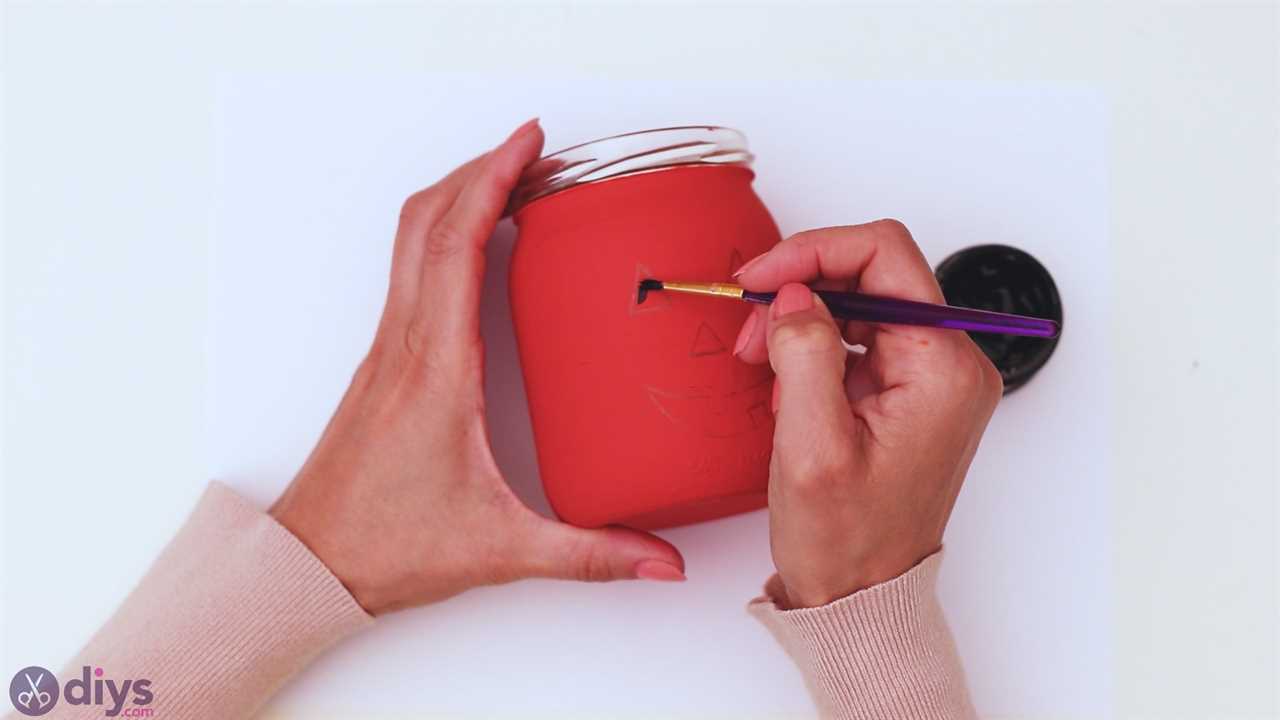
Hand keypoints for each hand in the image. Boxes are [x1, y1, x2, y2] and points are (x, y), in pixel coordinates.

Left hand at [270, 119, 685, 615]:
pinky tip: (477, 249)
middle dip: (481, 169)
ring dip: (456, 196)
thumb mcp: (500, 549)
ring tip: (510, 181)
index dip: (491, 181)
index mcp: (436, 368)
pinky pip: (409, 271)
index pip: (456, 246)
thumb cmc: (384, 546)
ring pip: (410, 240)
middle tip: (535, 149)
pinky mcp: (386, 363)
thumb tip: (661, 562)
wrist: (308, 564)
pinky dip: (442, 235)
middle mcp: (405, 343)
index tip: (528, 143)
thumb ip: (589, 554)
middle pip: (428, 221)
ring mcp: (389, 348)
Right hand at [732, 220, 1001, 607]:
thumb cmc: (846, 542)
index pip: (884, 255)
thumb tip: (797, 296)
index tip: (760, 280)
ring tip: (762, 362)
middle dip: (802, 289)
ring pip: (861, 303)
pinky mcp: (909, 394)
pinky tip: (787, 385)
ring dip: (803, 320)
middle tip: (751, 328)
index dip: (812, 252)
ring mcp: (932, 379)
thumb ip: (806, 356)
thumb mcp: (811, 448)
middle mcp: (950, 365)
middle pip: (872, 273)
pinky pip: (860, 339)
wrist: (861, 597)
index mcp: (942, 369)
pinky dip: (814, 347)